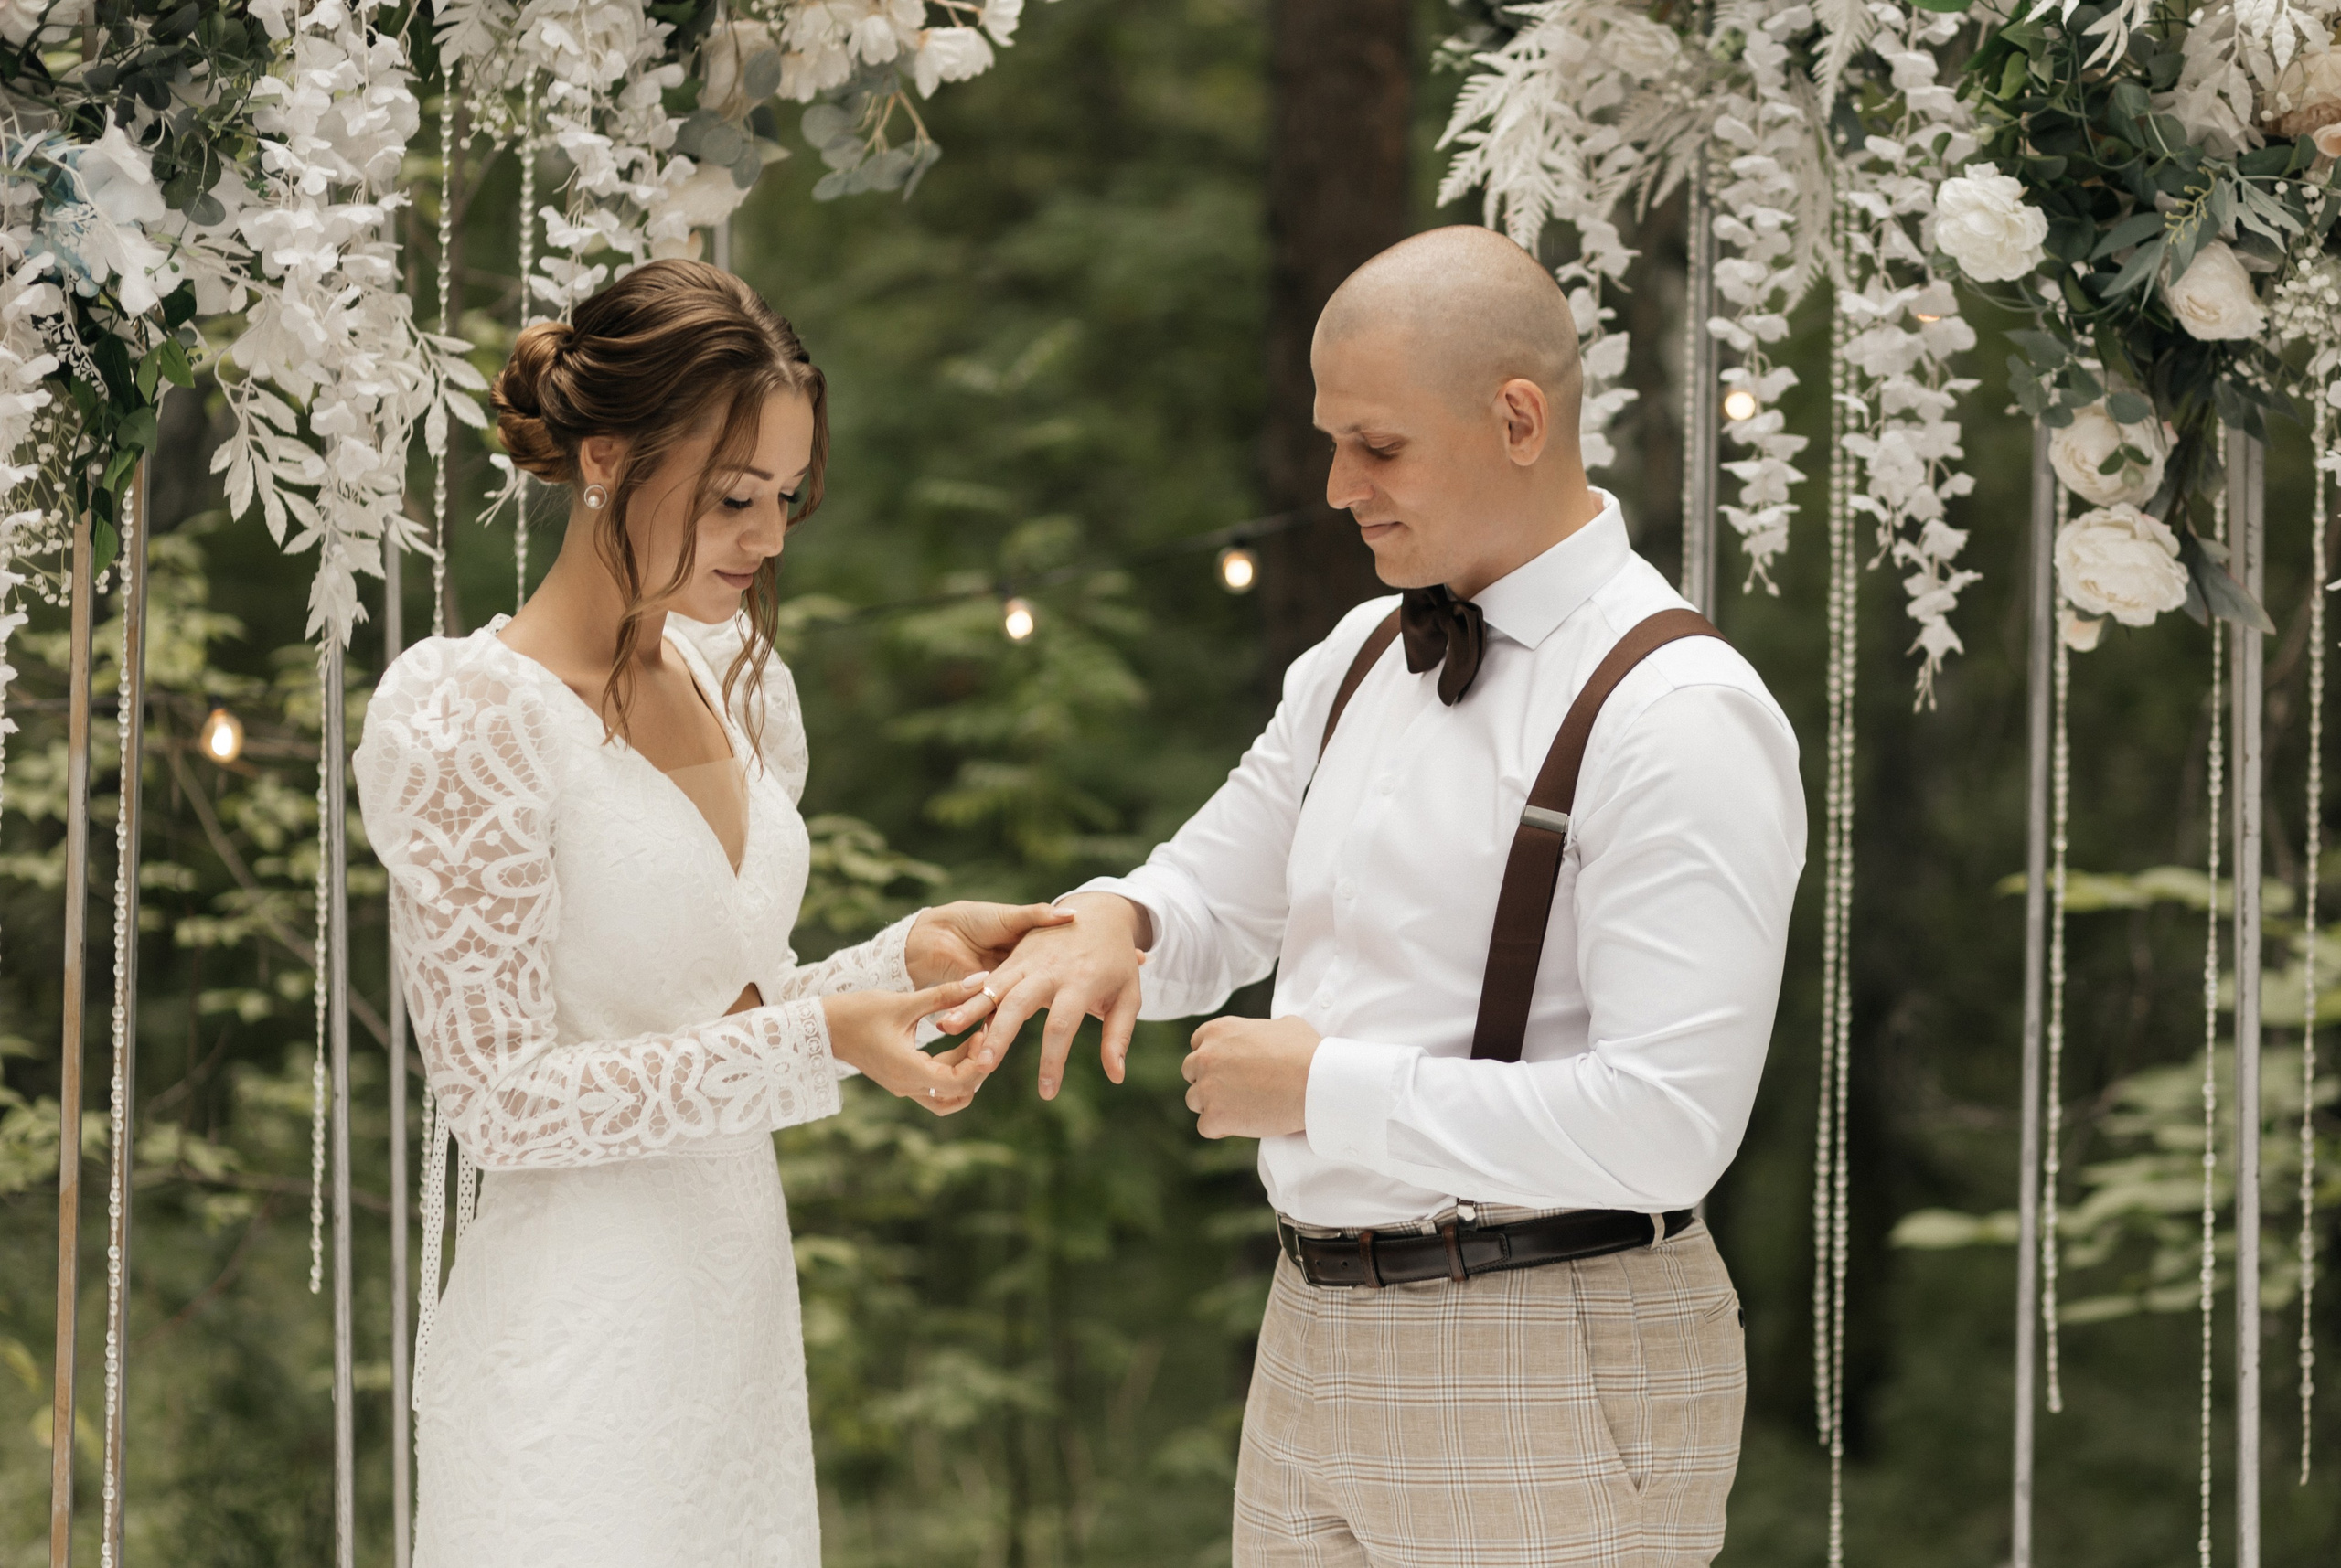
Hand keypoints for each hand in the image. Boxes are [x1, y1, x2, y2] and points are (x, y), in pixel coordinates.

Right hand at [822, 976, 993, 1114]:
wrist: (823, 1027)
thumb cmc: (859, 1012)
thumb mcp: (904, 1001)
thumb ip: (945, 994)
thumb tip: (982, 980)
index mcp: (908, 1070)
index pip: (959, 1083)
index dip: (979, 1063)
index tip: (982, 1033)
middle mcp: (907, 1085)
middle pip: (957, 1094)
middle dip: (977, 1068)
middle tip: (984, 1035)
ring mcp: (903, 1085)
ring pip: (947, 1095)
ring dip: (965, 1073)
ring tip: (973, 1040)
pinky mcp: (900, 1079)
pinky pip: (934, 1086)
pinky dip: (951, 1070)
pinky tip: (958, 1042)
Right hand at [933, 892, 1147, 1098]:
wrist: (1102, 913)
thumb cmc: (1118, 962)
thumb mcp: (1129, 996)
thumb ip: (1118, 1036)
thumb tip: (1116, 1077)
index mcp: (1080, 982)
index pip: (1061, 1026)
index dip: (1052, 1061)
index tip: (1046, 1092)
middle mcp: (1050, 970)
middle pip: (1019, 1005)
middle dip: (1000, 1037)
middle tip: (983, 1066)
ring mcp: (1029, 960)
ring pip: (995, 987)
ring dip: (971, 1009)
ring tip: (947, 1030)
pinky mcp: (1015, 956)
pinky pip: (990, 978)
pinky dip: (969, 996)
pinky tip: (949, 1015)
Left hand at [1182, 1015, 1320, 1138]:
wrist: (1316, 1082)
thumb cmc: (1307, 1052)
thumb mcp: (1283, 1025)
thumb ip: (1261, 1030)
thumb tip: (1267, 1036)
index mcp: (1218, 1030)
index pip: (1198, 1044)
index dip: (1213, 1058)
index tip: (1228, 1068)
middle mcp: (1206, 1056)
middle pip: (1191, 1072)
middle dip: (1208, 1080)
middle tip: (1233, 1090)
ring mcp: (1208, 1088)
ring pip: (1195, 1101)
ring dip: (1213, 1105)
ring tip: (1240, 1109)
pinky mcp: (1215, 1116)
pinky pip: (1205, 1127)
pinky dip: (1221, 1128)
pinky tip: (1241, 1125)